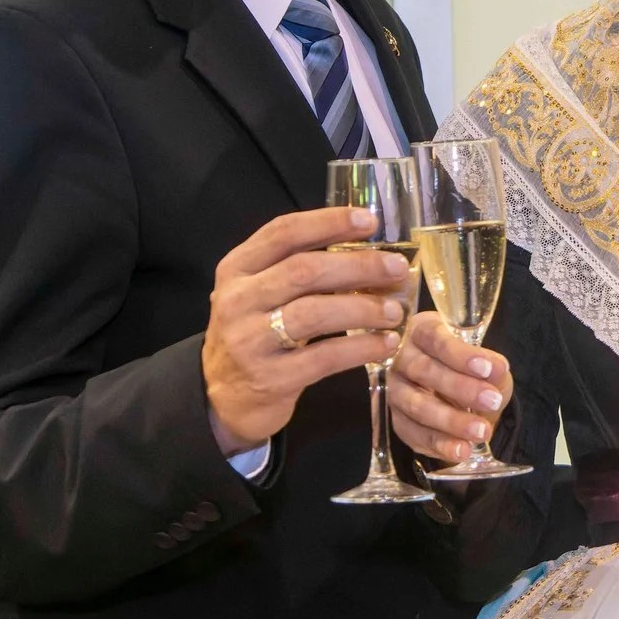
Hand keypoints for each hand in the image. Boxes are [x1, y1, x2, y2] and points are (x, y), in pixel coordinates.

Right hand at [202, 206, 409, 455]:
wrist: (222, 398)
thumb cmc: (255, 333)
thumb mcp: (261, 293)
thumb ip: (300, 270)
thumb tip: (371, 252)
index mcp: (237, 268)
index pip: (284, 232)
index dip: (328, 222)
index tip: (369, 220)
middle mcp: (238, 300)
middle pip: (304, 270)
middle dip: (358, 265)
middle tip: (396, 267)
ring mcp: (250, 341)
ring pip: (314, 312)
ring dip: (363, 308)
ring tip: (394, 311)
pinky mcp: (269, 379)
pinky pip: (324, 357)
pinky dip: (361, 347)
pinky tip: (385, 343)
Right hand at [388, 312, 511, 462]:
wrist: (460, 396)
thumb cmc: (470, 369)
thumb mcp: (485, 364)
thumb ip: (492, 366)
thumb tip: (497, 370)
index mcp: (422, 332)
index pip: (437, 339)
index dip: (461, 355)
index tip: (489, 368)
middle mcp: (402, 358)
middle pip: (424, 371)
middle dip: (460, 388)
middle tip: (492, 401)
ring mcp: (395, 390)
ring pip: (417, 405)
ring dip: (451, 421)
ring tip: (481, 431)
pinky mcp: (396, 420)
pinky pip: (413, 434)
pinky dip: (439, 444)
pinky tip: (462, 450)